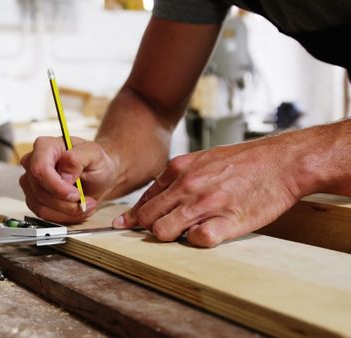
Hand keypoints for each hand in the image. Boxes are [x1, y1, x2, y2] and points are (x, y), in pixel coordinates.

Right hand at [19, 136, 117, 222]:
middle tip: (85, 201)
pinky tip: (75, 208)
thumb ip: (78, 158)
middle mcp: (32, 162)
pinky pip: (43, 214)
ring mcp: (30, 181)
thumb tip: (64, 172)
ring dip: (66, 210)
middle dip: (66, 202)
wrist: (97, 177)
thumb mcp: (95, 155)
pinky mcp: (33, 198)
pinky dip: (63, 216)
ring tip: (84, 204)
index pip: (40, 169)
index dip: (56, 186)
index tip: (75, 194)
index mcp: (45, 146)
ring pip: (41, 205)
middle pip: (40, 190)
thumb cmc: (94, 162)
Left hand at [112, 137, 304, 246]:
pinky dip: (196, 242)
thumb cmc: (244, 161)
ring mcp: (206, 204)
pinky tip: (204, 235)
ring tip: (183, 234)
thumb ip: (178, 176)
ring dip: (168, 237)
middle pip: (148, 218)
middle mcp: (188, 186)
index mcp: (179, 169)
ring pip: (164, 231)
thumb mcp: (203, 159)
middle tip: (154, 234)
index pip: (145, 199)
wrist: (282, 162)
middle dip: (147, 229)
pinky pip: (198, 240)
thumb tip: (156, 195)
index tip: (122, 226)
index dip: (133, 216)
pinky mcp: (228, 221)